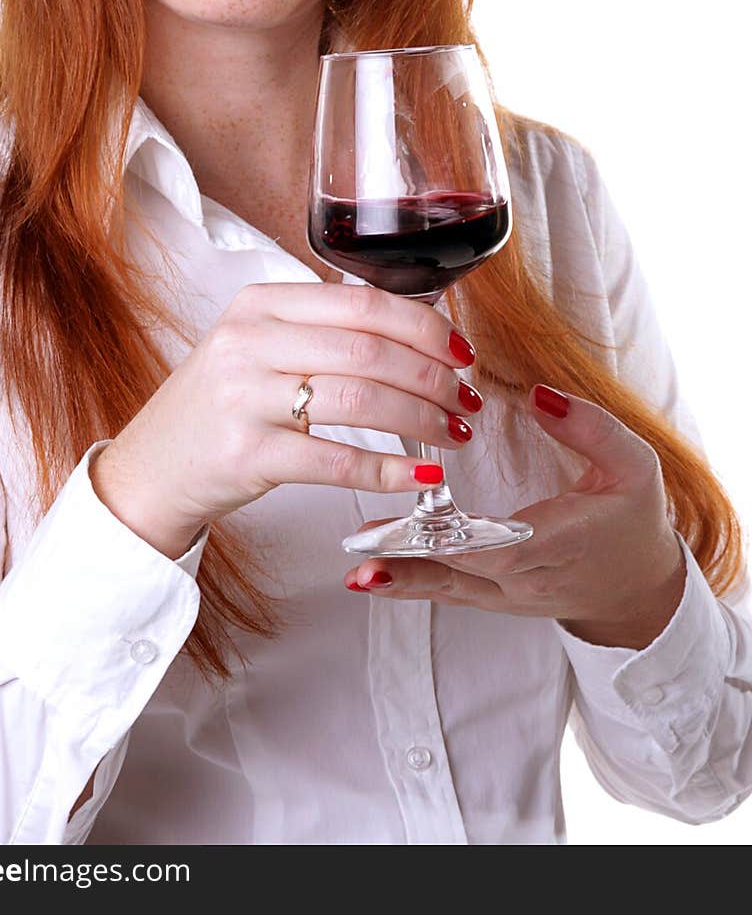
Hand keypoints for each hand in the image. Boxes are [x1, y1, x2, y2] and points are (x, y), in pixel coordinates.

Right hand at [91, 283, 480, 557]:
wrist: (150, 470)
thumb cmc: (216, 407)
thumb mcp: (254, 346)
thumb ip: (319, 330)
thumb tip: (416, 333)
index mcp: (259, 305)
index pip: (361, 303)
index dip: (424, 327)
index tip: (461, 352)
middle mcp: (249, 343)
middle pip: (369, 350)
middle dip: (434, 376)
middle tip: (468, 400)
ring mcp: (245, 399)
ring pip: (361, 401)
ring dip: (422, 420)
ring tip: (454, 436)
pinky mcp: (248, 455)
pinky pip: (336, 460)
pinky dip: (390, 470)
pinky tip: (420, 477)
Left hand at [345, 385, 686, 649]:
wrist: (637, 586)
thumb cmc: (632, 516)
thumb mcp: (633, 464)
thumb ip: (590, 427)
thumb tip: (539, 395)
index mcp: (566, 540)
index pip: (511, 543)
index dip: (468, 534)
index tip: (429, 519)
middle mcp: (533, 575)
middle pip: (468, 569)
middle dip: (416, 555)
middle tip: (365, 544)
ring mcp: (511, 595)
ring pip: (451, 588)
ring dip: (402, 578)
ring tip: (357, 570)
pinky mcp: (494, 598)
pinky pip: (448, 593)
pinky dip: (409, 586)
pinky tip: (369, 579)